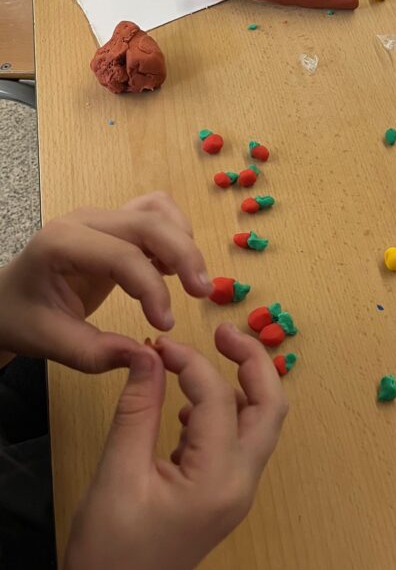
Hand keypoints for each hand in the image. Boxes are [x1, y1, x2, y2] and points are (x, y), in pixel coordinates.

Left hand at [0, 192, 211, 372]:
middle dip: (184, 255)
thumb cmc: (23, 318)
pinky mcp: (116, 222)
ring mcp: (102, 216)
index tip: (164, 324)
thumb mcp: (49, 342)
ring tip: (190, 281)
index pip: (123, 256)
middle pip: (149, 223)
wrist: (7, 299)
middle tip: (202, 293)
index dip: (152, 289)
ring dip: (182, 241)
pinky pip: (155, 212)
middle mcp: (85, 220)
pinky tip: (174, 267)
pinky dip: (174, 233)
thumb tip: (147, 359)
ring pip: (158, 211)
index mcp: (61, 243)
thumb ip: (95, 353)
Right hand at [60, 326, 287, 569]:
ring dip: (241, 386)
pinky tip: (186, 409)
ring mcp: (236, 492)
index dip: (190, 361)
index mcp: (218, 479)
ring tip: (201, 362)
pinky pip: (239, 442)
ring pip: (259, 423)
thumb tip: (147, 354)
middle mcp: (240, 483)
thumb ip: (138, 408)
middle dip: (252, 362)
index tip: (157, 346)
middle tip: (222, 331)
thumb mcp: (116, 474)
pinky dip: (225, 412)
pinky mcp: (223, 496)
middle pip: (271, 407)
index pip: (218, 398)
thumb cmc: (108, 552)